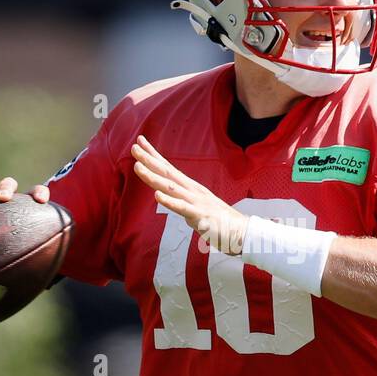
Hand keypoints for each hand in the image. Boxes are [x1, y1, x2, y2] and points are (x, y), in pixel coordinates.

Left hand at [130, 135, 247, 255]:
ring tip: (138, 167)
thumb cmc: (220, 222)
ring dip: (153, 177)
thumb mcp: (196, 209)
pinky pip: (182, 208)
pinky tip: (157, 196)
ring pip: (171, 188)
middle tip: (134, 147)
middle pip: (167, 173)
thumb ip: (183, 203)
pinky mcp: (200, 216)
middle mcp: (192, 191)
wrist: (242, 233)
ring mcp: (196, 202)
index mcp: (191, 188)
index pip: (169, 169)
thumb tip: (171, 201)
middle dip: (149, 160)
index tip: (140, 142)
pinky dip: (169, 201)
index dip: (154, 156)